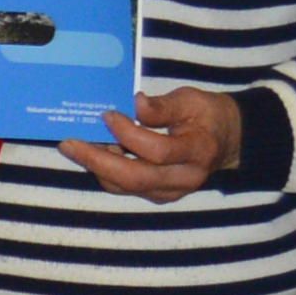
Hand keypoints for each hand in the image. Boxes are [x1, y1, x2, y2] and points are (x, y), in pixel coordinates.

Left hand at [64, 86, 243, 199]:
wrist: (226, 141)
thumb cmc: (207, 115)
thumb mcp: (191, 100)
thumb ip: (164, 106)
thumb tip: (135, 104)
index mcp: (197, 151)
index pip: (157, 150)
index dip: (128, 134)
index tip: (107, 114)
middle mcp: (184, 178)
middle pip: (135, 178)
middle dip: (97, 161)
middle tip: (68, 144)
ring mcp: (171, 191)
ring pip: (126, 186)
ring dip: (96, 167)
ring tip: (75, 146)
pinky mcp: (158, 194)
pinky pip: (126, 187)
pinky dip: (106, 171)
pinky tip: (93, 153)